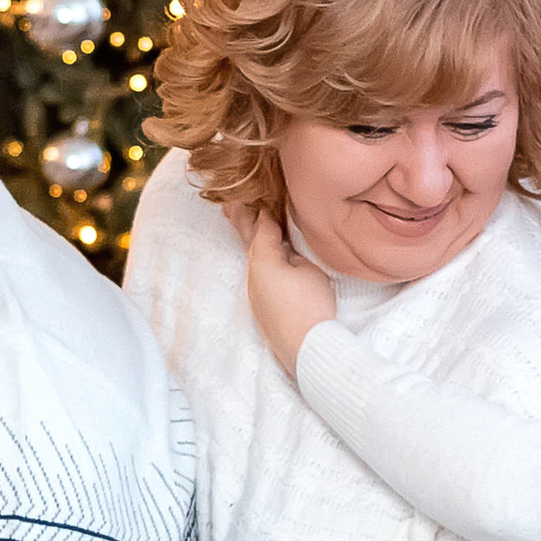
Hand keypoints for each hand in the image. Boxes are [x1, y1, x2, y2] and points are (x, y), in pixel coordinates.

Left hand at [239, 207, 336, 382]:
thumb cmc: (310, 306)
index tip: (263, 193)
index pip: (263, 225)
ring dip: (248, 238)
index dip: (265, 209)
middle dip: (241, 219)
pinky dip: (257, 259)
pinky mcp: (263, 307)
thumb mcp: (308, 269)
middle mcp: (253, 273)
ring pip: (252, 257)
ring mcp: (256, 292)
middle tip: (229, 203)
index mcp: (263, 258)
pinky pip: (258, 274)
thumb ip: (293, 252)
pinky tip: (265, 261)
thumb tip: (284, 249)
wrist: (306, 347)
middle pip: (247, 238)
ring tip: (241, 224)